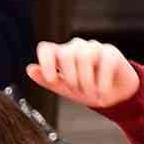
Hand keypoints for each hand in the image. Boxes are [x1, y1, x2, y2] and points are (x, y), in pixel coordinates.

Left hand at [25, 38, 139, 109]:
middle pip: (66, 53)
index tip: (53, 80)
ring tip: (91, 92)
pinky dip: (102, 84)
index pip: (47, 49)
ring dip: (86, 80)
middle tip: (77, 90)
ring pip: (84, 56)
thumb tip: (30, 69)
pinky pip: (104, 64)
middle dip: (70, 77)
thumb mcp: (64, 88)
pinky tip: (102, 94)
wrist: (113, 96)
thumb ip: (48, 80)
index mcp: (61, 56)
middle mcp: (76, 48)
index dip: (46, 62)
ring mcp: (94, 48)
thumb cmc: (87, 89)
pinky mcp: (111, 53)